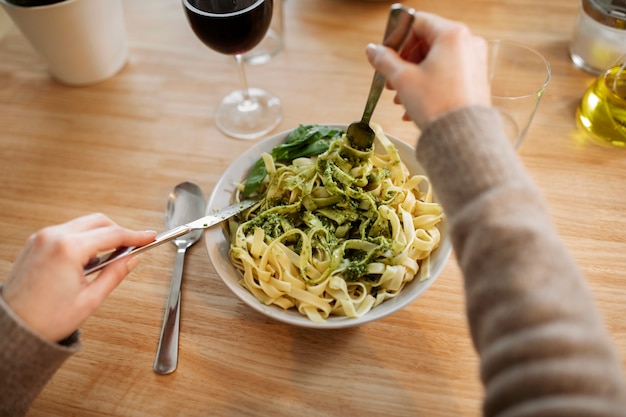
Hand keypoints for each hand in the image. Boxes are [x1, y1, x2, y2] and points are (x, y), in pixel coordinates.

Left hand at [1, 213, 156, 342]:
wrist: (12, 328)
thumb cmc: (43, 319)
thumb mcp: (90, 299)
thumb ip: (115, 274)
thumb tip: (131, 259)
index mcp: (68, 249)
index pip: (113, 234)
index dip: (136, 236)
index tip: (149, 237)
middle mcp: (53, 237)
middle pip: (98, 221)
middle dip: (119, 232)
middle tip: (133, 247)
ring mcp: (42, 238)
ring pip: (83, 224)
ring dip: (101, 236)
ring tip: (110, 259)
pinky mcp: (36, 243)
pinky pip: (67, 231)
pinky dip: (84, 239)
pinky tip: (89, 259)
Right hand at [365, 11, 490, 127]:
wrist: (462, 137)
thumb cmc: (437, 104)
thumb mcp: (403, 79)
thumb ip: (385, 60)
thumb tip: (372, 50)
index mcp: (452, 34)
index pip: (417, 22)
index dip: (397, 38)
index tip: (386, 55)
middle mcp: (468, 43)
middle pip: (427, 42)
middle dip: (405, 62)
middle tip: (391, 80)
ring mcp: (475, 62)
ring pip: (436, 61)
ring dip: (414, 76)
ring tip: (400, 97)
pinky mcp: (476, 80)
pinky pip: (447, 74)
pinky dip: (429, 84)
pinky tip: (415, 105)